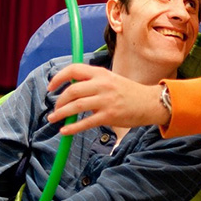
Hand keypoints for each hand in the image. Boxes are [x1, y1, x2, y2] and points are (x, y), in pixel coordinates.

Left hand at [47, 64, 168, 135]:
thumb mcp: (111, 80)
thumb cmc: (129, 92)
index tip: (50, 87)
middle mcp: (102, 85)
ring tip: (53, 119)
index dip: (58, 78)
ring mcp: (106, 100)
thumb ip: (93, 82)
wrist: (150, 102)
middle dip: (59, 101)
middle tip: (55, 109)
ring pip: (76, 106)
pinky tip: (64, 131)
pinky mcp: (109, 116)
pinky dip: (72, 127)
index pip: (74, 70)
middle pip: (72, 91)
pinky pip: (85, 122)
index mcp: (101, 73)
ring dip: (61, 113)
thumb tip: (71, 90)